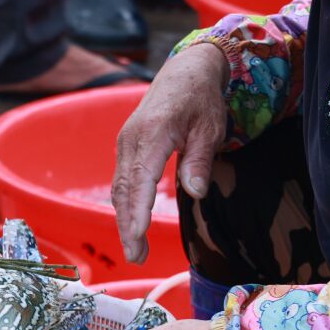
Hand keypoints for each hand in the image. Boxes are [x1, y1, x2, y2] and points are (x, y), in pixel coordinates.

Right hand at [112, 43, 229, 263]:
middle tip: (137, 257)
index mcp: (153, 133)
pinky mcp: (126, 149)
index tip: (137, 235)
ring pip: (119, 189)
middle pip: (124, 190)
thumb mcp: (210, 127)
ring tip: (136, 250)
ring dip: (125, 221)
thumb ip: (200, 160)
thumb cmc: (201, 99)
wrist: (184, 72)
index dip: (138, 210)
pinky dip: (125, 206)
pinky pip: (122, 182)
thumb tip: (196, 192)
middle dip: (127, 226)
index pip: (140, 179)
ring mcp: (125, 145)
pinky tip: (133, 225)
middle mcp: (131, 140)